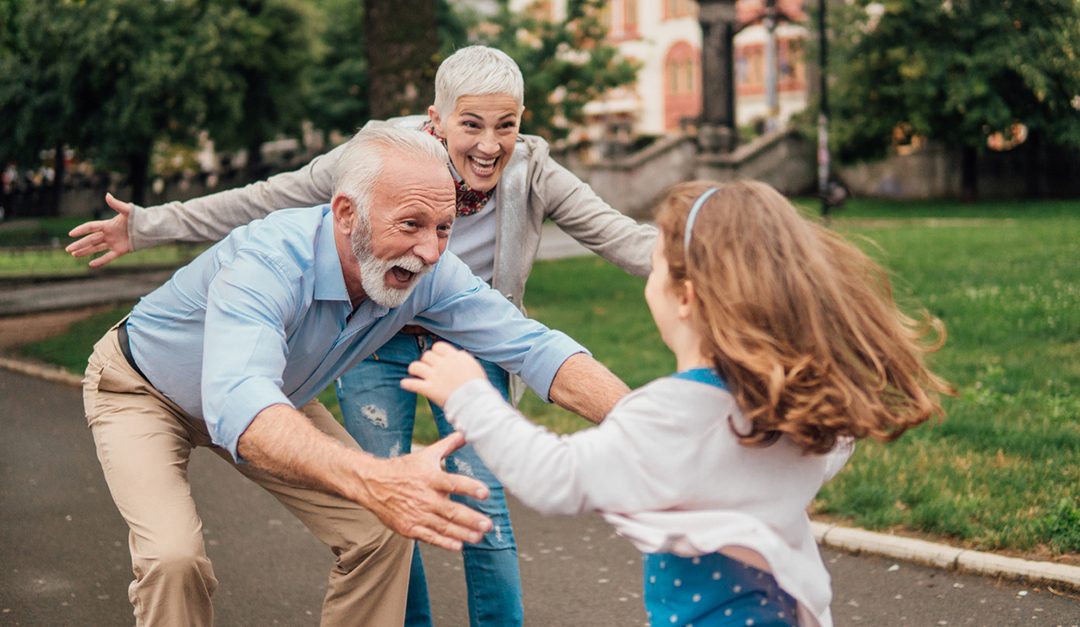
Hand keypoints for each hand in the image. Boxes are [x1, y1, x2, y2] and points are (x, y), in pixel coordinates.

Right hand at [66, 193, 133, 267]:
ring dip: (85, 251)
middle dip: (79, 244)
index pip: (91, 227)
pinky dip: (100, 261)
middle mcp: (109, 234)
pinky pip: (109, 257)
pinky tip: (91, 264)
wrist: (151, 228)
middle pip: (90, 239)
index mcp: (108, 224)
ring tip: (74, 255)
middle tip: (68, 249)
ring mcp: (114, 243)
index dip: (81, 230)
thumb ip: (116, 204)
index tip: (71, 233)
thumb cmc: (139, 217)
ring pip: (96, 248)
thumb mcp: (128, 210)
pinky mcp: (121, 250)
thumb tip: (107, 195)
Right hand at [357, 433, 491, 550]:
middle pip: (451, 510)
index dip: (470, 488)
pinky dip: (444, 542)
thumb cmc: (403, 468)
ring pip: (443, 526)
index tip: (485, 493)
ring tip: (478, 537)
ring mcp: (417, 514)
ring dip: (463, 533)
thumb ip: (448, 445)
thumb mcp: (426, 454)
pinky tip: (458, 546)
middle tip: (487, 524)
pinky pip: (429, 537)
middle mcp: (425, 497)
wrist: (373, 484)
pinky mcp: (409, 527)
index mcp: (430, 477)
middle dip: (471, 518)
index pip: (453, 483)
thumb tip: (466, 432)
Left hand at [401, 342, 485, 406]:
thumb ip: (463, 358)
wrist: (475, 401)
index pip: (438, 346)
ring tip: (414, 373)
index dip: (436, 351)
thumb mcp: (473, 366)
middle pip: (426, 355)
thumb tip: (458, 353)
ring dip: (414, 369)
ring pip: (415, 366)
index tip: (437, 357)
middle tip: (427, 367)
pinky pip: (412, 384)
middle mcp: (442, 364)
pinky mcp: (429, 389)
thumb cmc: (477, 385)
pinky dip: (407, 384)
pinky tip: (404, 384)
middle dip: (426, 361)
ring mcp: (434, 377)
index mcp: (454, 357)